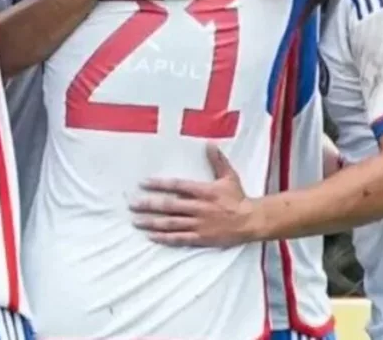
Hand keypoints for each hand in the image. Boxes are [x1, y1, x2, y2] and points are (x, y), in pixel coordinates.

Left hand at [129, 144, 259, 247]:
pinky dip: (165, 238)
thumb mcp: (229, 176)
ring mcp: (198, 224)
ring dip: (152, 222)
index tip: (143, 183)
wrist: (251, 221)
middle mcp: (198, 208)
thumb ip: (217, 160)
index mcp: (203, 191)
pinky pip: (180, 238)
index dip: (159, 184)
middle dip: (149, 204)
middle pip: (169, 205)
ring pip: (171, 223)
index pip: (177, 186)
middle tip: (132, 204)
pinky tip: (152, 236)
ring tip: (136, 221)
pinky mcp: (200, 238)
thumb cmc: (239, 198)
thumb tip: (209, 143)